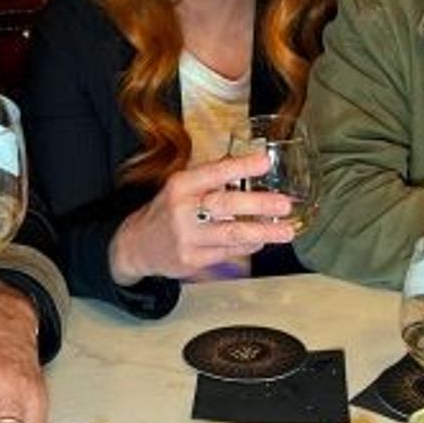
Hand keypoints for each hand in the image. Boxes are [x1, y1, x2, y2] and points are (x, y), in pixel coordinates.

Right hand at [108, 150, 295, 283]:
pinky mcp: (192, 261)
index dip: (241, 167)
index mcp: (181, 185)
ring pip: (231, 235)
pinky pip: (228, 253)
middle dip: (259, 205)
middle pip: (225, 205)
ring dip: (263, 233)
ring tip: (286, 231)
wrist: (137, 245)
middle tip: (284, 204)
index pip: (214, 172)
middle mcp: (182, 211)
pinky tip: (261, 240)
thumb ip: (212, 178)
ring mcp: (187, 238)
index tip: (264, 162)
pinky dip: (248, 246)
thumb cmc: (167, 210)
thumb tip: (251, 164)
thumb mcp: (182, 186)